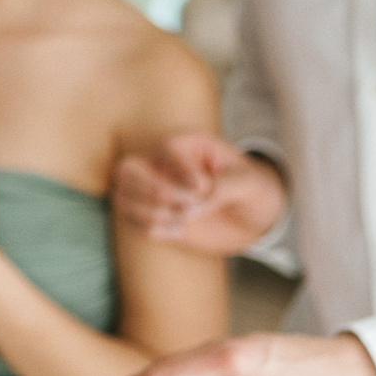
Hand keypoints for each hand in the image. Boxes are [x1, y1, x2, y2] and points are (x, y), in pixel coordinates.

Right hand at [113, 133, 285, 255]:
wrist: (251, 217)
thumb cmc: (252, 190)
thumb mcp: (250, 184)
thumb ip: (225, 187)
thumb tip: (195, 203)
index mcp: (186, 144)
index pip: (165, 148)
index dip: (179, 171)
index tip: (203, 190)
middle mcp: (162, 163)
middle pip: (129, 169)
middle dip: (157, 192)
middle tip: (188, 210)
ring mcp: (152, 189)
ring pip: (122, 195)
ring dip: (152, 214)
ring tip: (184, 223)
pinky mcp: (151, 214)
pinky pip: (129, 220)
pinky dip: (149, 229)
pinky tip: (177, 232)